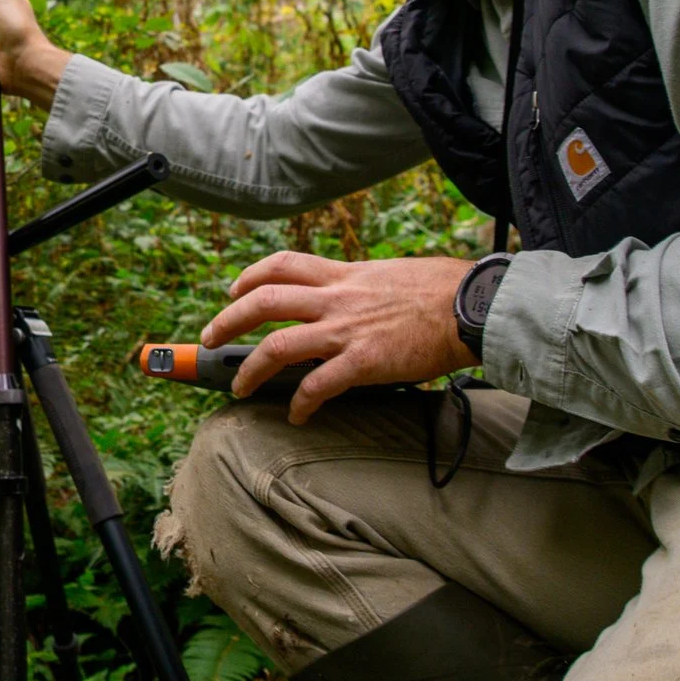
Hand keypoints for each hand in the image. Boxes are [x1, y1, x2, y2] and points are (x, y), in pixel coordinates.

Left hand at [204, 252, 477, 424]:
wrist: (470, 306)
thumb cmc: (440, 290)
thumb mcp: (389, 274)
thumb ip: (360, 285)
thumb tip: (351, 295)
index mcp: (344, 274)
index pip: (283, 265)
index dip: (250, 276)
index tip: (234, 289)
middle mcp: (337, 298)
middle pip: (263, 301)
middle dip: (227, 320)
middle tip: (209, 338)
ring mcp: (346, 330)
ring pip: (277, 345)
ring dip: (250, 369)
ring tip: (239, 387)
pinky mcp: (363, 362)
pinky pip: (317, 385)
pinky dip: (300, 404)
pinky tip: (297, 416)